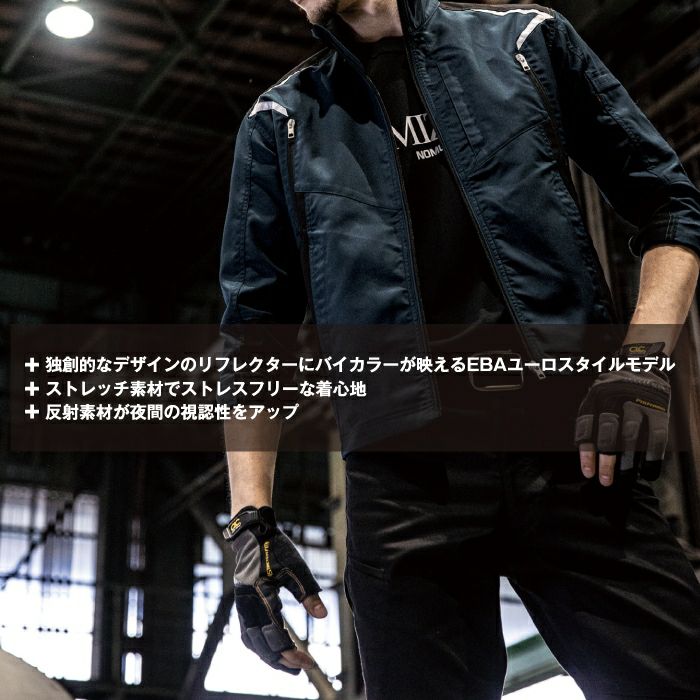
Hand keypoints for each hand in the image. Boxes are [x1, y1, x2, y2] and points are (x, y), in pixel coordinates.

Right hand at [224, 506, 327, 673]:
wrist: (253, 534)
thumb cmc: (275, 548)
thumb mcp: (296, 568)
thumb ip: (308, 593)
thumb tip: (323, 615)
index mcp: (260, 598)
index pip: (276, 637)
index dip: (293, 654)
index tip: (310, 664)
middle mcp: (247, 606)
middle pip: (262, 645)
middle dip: (282, 661)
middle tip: (302, 670)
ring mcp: (242, 606)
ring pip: (253, 642)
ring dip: (269, 656)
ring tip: (288, 665)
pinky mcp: (242, 604)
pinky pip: (248, 633)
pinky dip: (259, 645)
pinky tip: (271, 648)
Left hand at [574, 343, 670, 485]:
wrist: (641, 363)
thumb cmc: (613, 389)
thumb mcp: (595, 397)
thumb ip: (592, 421)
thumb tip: (590, 458)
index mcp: (594, 398)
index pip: (586, 427)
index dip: (586, 453)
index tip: (588, 473)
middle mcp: (614, 399)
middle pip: (607, 433)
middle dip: (606, 460)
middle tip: (605, 481)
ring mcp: (637, 402)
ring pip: (630, 436)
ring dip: (627, 461)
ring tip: (625, 479)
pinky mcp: (658, 408)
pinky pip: (656, 436)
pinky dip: (653, 457)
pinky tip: (649, 472)